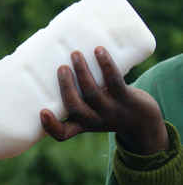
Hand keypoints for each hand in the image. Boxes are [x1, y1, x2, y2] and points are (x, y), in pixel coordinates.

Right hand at [40, 47, 168, 154]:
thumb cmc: (105, 110)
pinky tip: (99, 51)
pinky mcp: (126, 98)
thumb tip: (56, 59)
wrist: (141, 120)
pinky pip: (114, 80)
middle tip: (62, 67)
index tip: (42, 111)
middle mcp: (94, 120)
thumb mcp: (89, 110)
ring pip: (93, 92)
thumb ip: (74, 95)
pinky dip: (105, 65)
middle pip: (76, 108)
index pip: (62, 134)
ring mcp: (111, 110)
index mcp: (80, 125)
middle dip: (66, 86)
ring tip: (76, 54)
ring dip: (82, 72)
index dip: (51, 125)